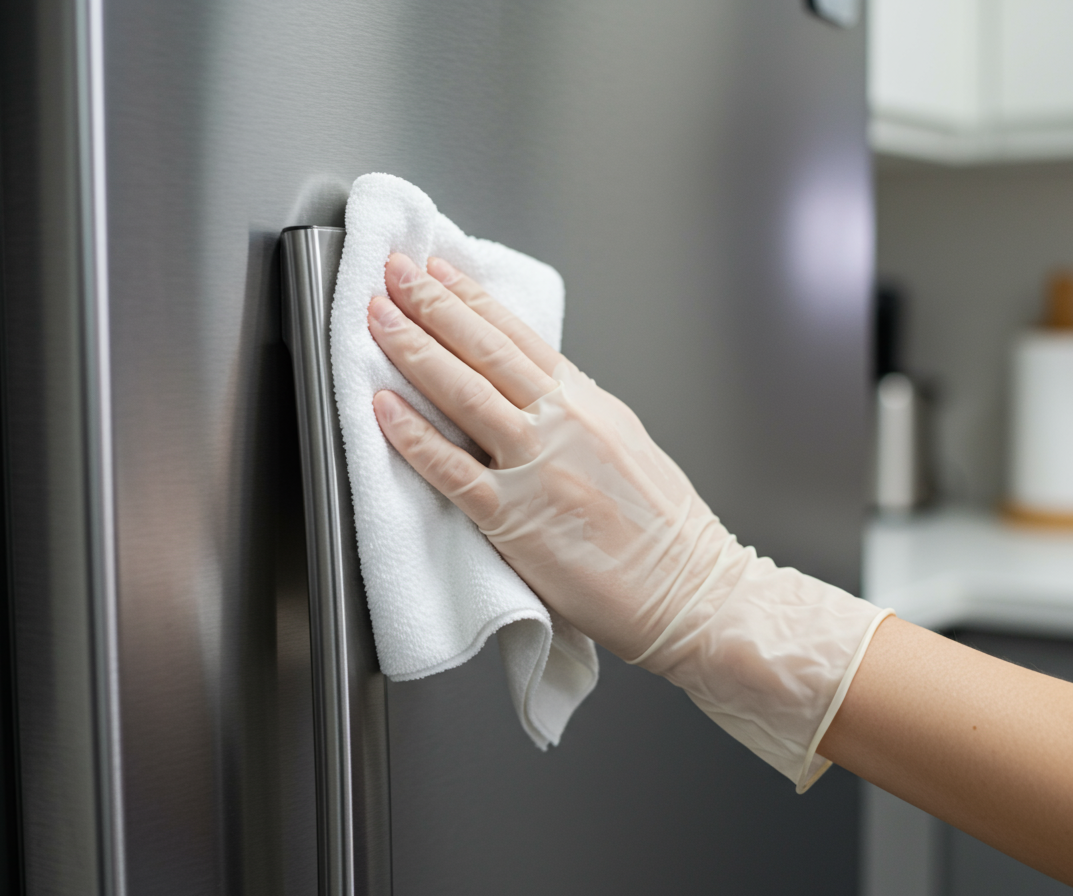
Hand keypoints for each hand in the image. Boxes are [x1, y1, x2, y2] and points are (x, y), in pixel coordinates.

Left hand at [368, 252, 887, 789]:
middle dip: (434, 305)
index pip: (519, 337)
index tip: (438, 269)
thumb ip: (578, 413)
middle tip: (394, 272)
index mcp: (588, 404)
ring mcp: (537, 469)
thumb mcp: (627, 444)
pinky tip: (383, 408)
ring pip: (467, 394)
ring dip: (415, 350)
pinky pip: (454, 470)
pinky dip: (415, 436)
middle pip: (487, 350)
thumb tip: (537, 388)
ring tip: (379, 318)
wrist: (693, 591)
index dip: (472, 299)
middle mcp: (563, 424)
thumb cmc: (666, 532)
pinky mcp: (516, 521)